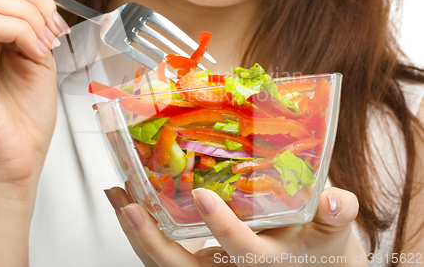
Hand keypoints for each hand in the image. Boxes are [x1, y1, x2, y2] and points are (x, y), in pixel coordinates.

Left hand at [105, 187, 367, 266]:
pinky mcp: (198, 260)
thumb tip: (337, 199)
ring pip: (164, 261)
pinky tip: (131, 201)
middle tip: (129, 204)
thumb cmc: (317, 249)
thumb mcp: (333, 234)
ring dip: (135, 229)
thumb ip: (337, 214)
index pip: (240, 250)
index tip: (205, 197)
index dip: (222, 227)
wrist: (307, 265)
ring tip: (118, 195)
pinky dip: (143, 228)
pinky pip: (164, 250)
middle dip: (150, 238)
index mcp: (263, 262)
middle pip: (180, 266)